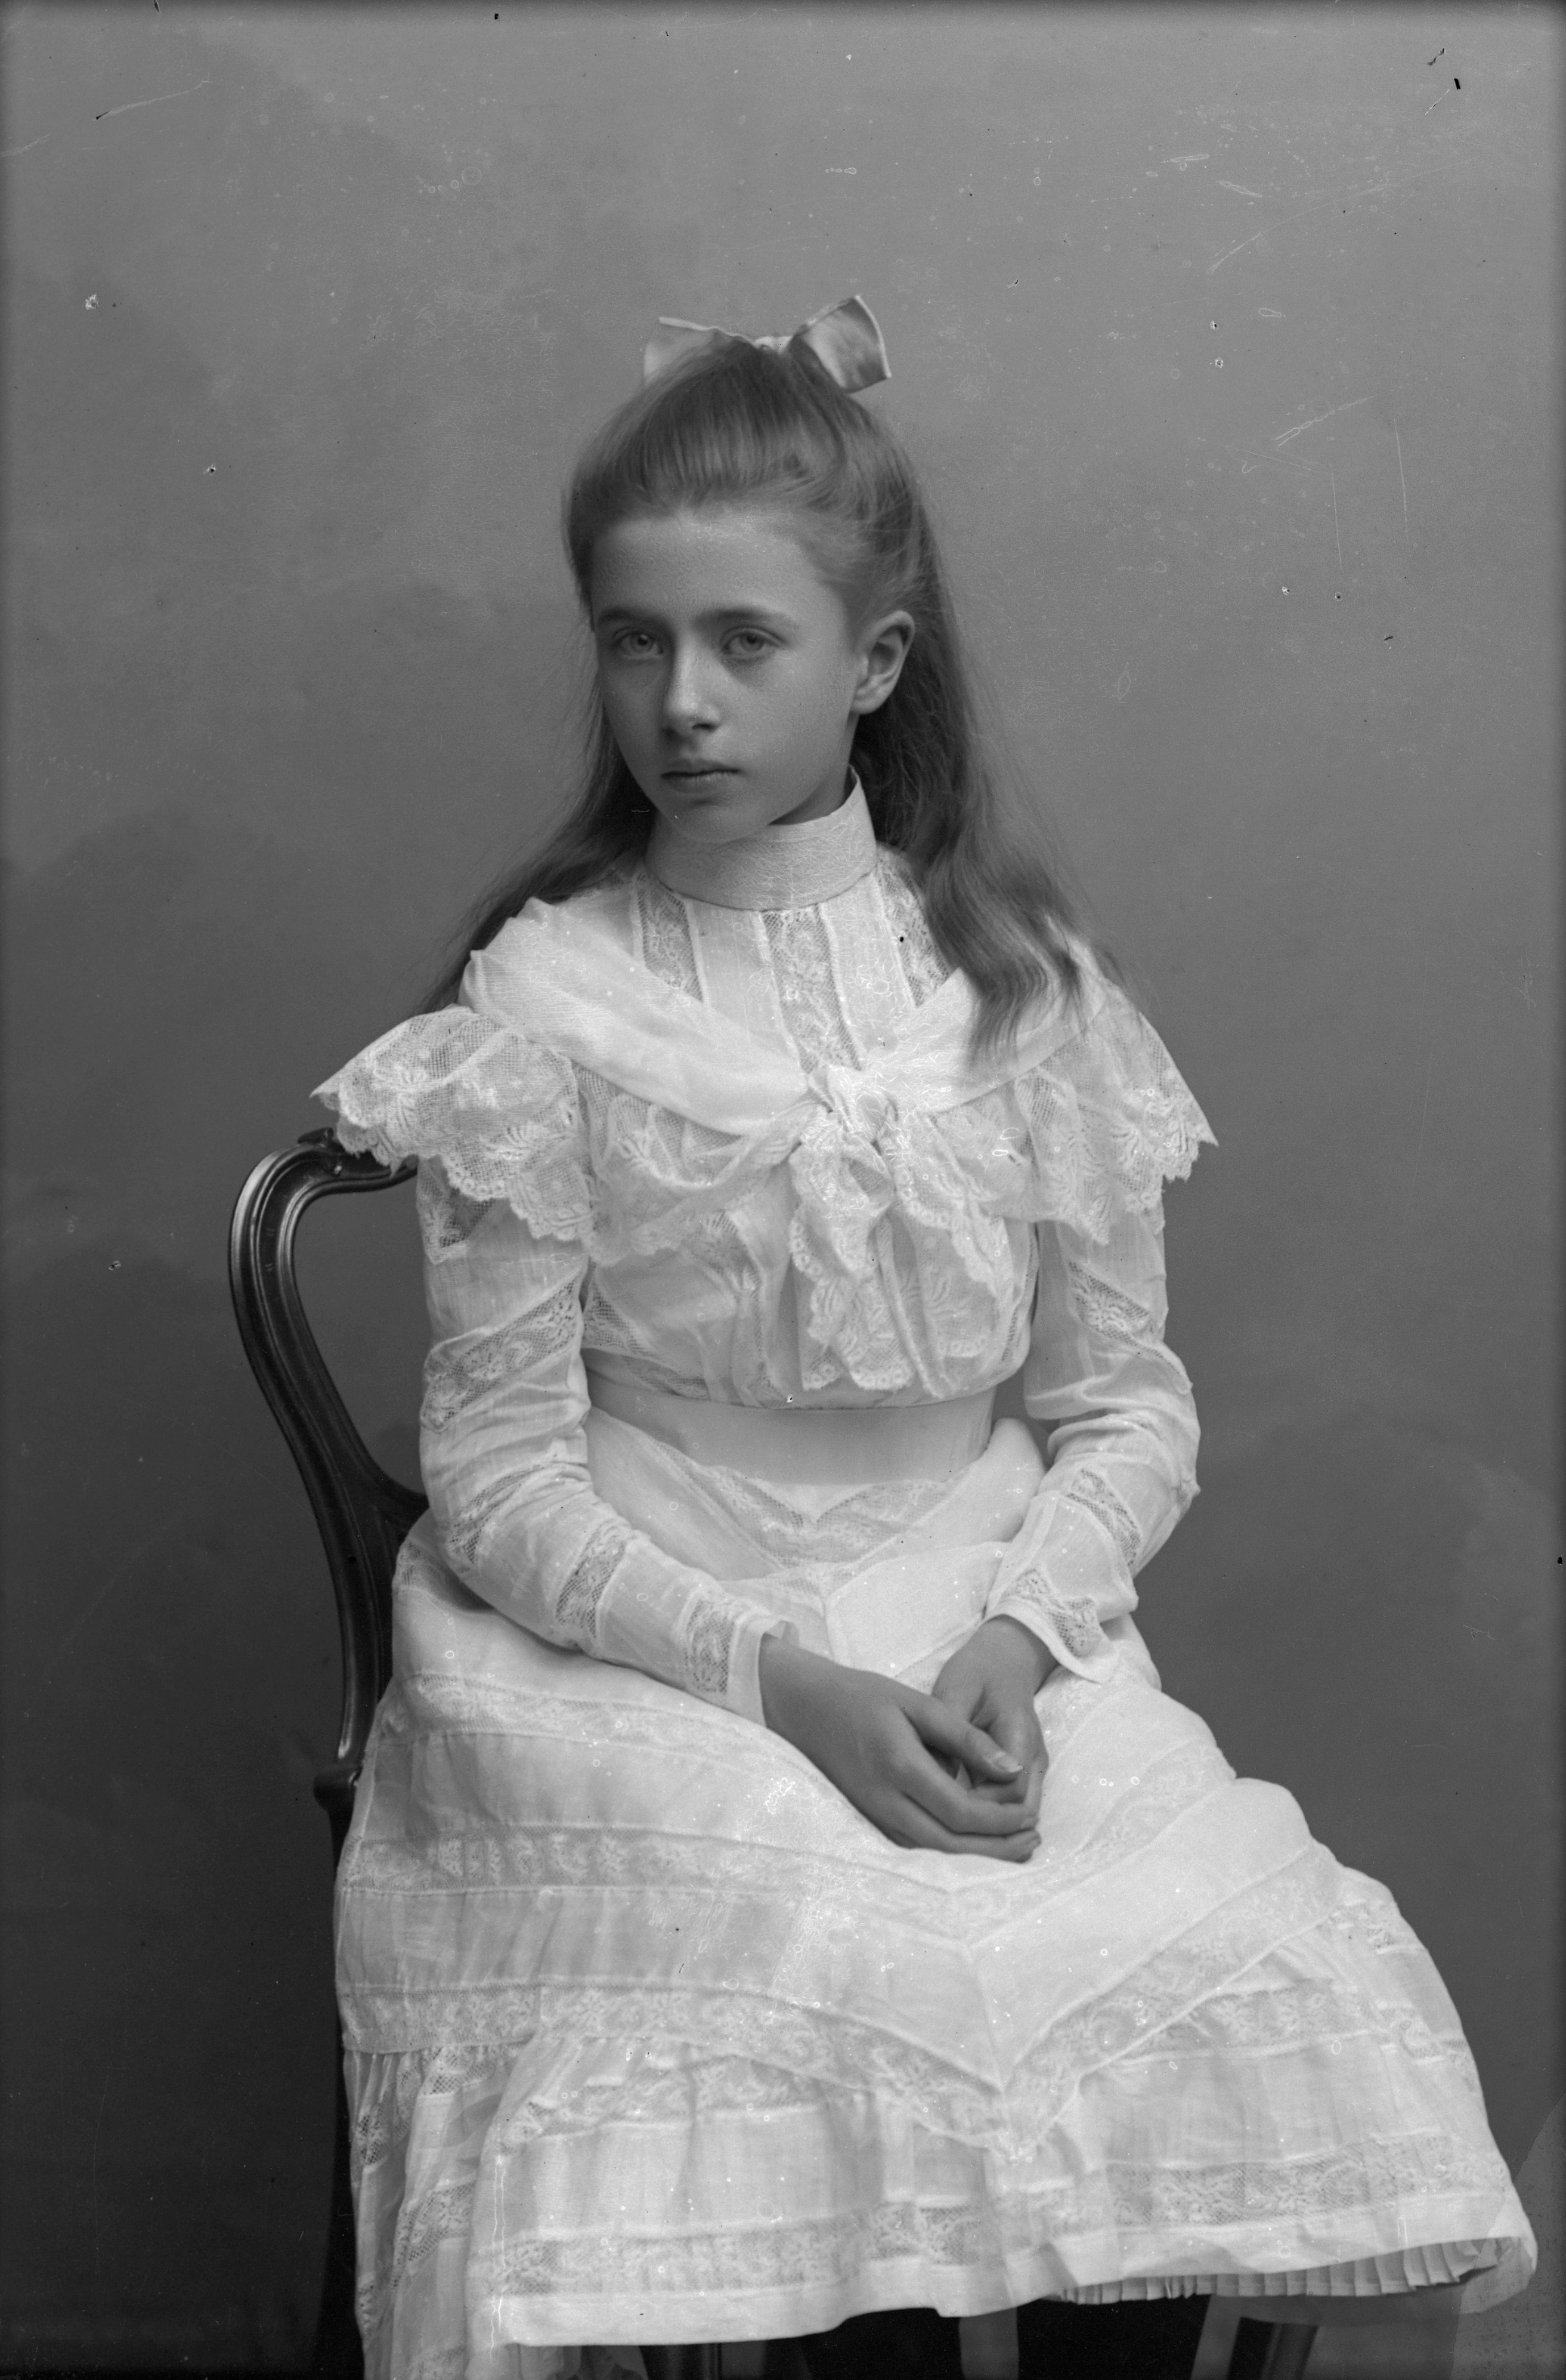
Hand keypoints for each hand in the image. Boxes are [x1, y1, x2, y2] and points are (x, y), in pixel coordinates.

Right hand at [758, 1637, 1040, 1860]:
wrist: (805, 1707)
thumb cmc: (864, 1696)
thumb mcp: (919, 1704)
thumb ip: (967, 1738)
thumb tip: (1013, 1769)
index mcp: (900, 1767)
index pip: (961, 1812)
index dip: (1000, 1822)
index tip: (1030, 1815)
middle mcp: (885, 1801)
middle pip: (950, 1845)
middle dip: (997, 1849)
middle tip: (1033, 1840)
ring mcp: (874, 1815)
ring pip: (933, 1853)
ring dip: (977, 1856)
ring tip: (1015, 1846)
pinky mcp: (870, 1819)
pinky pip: (916, 1846)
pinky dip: (950, 1850)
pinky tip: (975, 1842)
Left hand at [930, 1617, 1052, 1827]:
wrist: (1003, 1660)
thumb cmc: (975, 1675)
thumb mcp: (955, 1693)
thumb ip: (953, 1736)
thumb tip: (942, 1777)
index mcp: (1019, 1735)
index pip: (1009, 1790)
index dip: (980, 1806)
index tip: (944, 1806)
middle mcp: (1033, 1758)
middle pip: (1019, 1810)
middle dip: (986, 1825)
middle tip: (943, 1828)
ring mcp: (1032, 1768)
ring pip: (1019, 1812)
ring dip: (990, 1825)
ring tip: (949, 1832)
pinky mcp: (1023, 1772)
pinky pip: (1012, 1804)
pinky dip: (991, 1817)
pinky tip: (960, 1821)